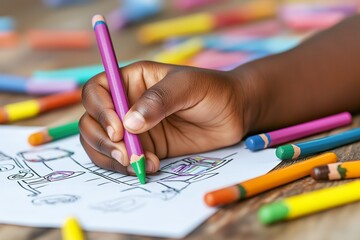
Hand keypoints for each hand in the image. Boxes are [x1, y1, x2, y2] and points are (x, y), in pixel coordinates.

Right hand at [79, 61, 254, 174]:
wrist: (233, 115)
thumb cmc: (213, 91)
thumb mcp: (188, 87)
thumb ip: (159, 100)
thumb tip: (129, 123)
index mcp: (132, 80)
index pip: (97, 91)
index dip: (100, 110)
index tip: (119, 130)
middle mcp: (126, 103)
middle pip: (91, 121)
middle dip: (102, 141)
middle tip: (126, 155)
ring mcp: (133, 128)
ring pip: (101, 144)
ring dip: (112, 158)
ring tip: (140, 163)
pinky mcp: (145, 147)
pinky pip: (122, 159)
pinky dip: (127, 167)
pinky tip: (151, 166)